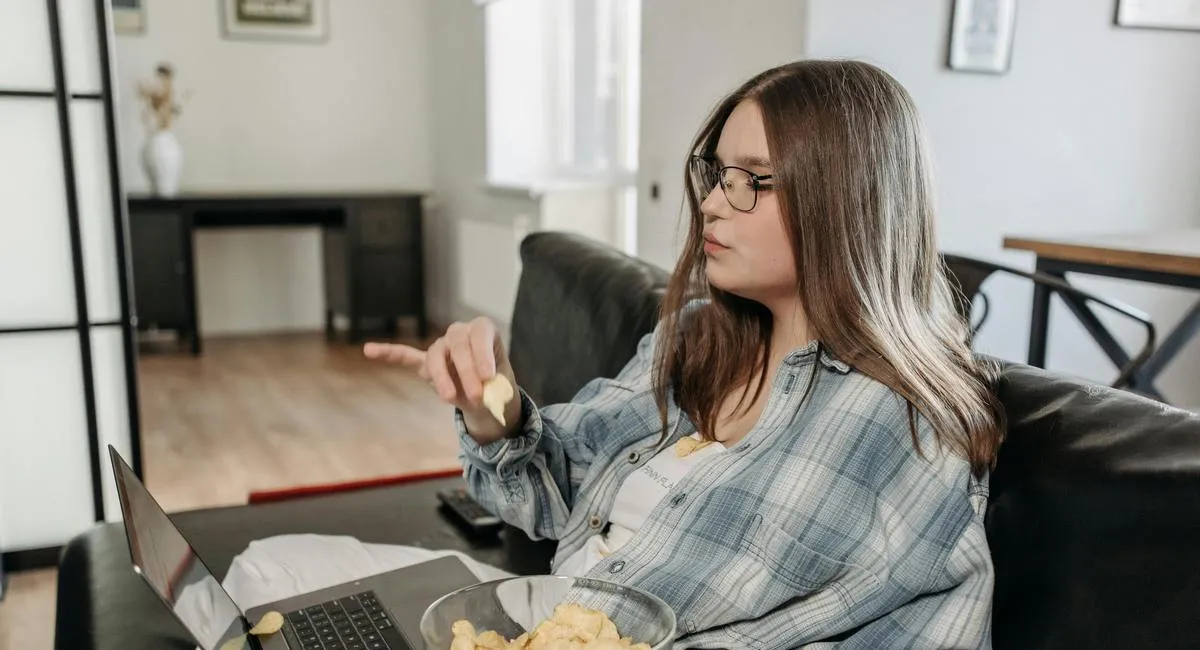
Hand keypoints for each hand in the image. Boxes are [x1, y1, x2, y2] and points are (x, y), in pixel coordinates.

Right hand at [362, 317, 520, 444]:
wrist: (487, 395)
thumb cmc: (496, 386)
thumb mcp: (502, 387)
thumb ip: (491, 389)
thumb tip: (480, 396)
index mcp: (483, 331)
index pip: (480, 333)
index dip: (483, 353)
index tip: (488, 376)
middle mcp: (460, 333)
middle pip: (457, 343)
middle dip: (466, 370)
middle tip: (477, 396)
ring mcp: (441, 347)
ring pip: (435, 354)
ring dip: (441, 376)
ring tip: (449, 398)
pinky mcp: (426, 363)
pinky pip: (406, 356)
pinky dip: (389, 353)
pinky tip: (369, 350)